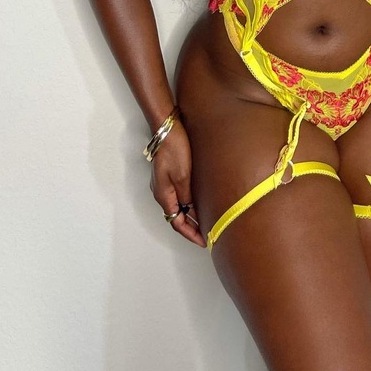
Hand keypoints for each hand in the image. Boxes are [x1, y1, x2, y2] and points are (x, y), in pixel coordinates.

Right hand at [149, 122, 205, 247]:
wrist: (168, 128)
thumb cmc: (174, 149)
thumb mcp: (183, 176)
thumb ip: (187, 196)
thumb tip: (191, 211)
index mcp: (163, 195)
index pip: (177, 223)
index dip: (191, 234)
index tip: (204, 242)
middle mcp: (162, 192)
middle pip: (177, 216)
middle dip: (192, 227)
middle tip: (208, 234)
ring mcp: (165, 183)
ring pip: (179, 206)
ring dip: (191, 215)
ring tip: (207, 220)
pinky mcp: (170, 174)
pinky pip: (180, 195)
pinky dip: (190, 203)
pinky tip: (200, 201)